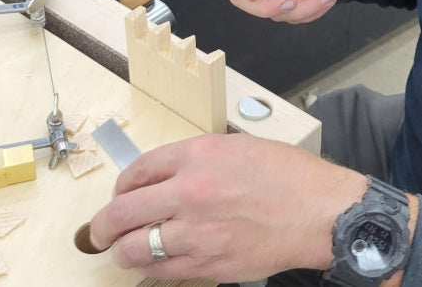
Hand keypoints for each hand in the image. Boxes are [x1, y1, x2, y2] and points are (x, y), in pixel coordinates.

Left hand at [87, 133, 366, 282]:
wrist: (321, 212)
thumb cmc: (289, 176)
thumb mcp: (238, 148)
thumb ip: (197, 160)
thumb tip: (163, 177)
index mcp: (199, 156)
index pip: (138, 171)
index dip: (122, 185)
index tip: (121, 193)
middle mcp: (190, 192)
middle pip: (121, 212)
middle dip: (103, 225)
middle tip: (100, 231)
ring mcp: (197, 232)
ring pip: (133, 249)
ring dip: (122, 250)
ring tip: (124, 249)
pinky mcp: (208, 264)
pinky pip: (160, 273)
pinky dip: (148, 270)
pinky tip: (152, 265)